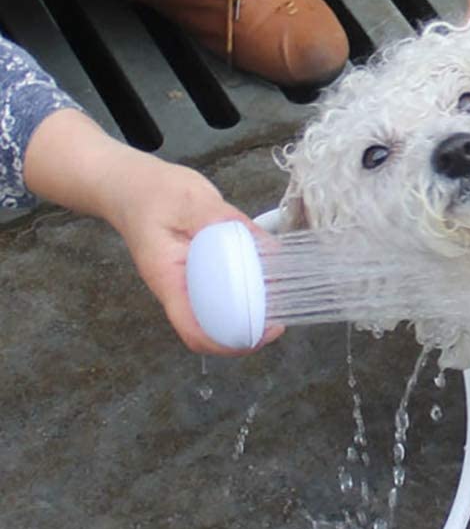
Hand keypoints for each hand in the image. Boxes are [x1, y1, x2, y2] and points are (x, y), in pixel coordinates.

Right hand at [105, 154, 283, 354]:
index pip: (194, 331)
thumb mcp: (194, 201)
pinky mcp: (199, 272)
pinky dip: (246, 291)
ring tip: (278, 303)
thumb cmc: (153, 193)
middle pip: (211, 330)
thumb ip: (231, 223)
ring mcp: (188, 283)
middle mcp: (178, 289)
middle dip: (248, 333)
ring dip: (249, 315)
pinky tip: (267, 280)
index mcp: (169, 279)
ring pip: (219, 314)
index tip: (263, 332)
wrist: (130, 185)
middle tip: (280, 319)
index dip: (229, 343)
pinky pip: (223, 292)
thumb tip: (269, 248)